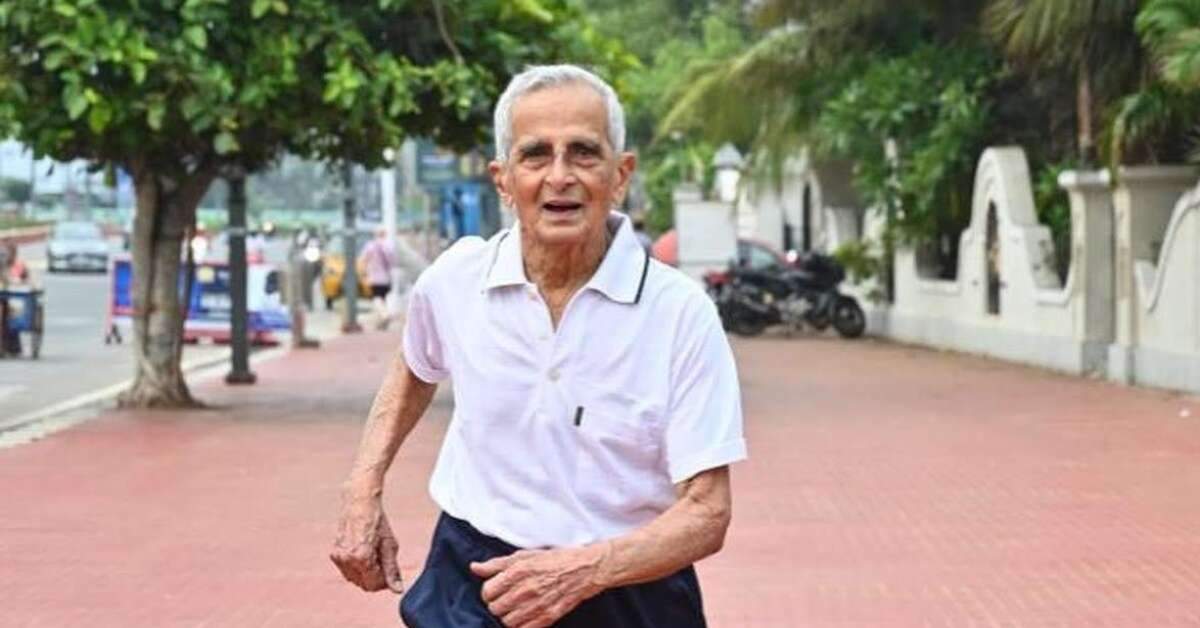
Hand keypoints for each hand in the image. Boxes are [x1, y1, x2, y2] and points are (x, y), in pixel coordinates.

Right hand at [330, 495, 403, 592]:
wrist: (360, 503)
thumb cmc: (378, 522)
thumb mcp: (390, 546)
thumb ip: (392, 570)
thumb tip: (398, 590)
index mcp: (362, 558)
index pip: (373, 585)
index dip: (384, 583)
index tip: (390, 572)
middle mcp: (347, 560)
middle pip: (363, 584)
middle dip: (375, 578)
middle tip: (383, 562)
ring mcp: (339, 557)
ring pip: (354, 579)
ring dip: (365, 574)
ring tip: (374, 554)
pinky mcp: (334, 553)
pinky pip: (347, 570)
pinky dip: (357, 567)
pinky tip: (364, 552)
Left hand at [469, 544, 607, 627]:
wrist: (585, 569)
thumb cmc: (555, 559)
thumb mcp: (525, 555)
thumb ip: (497, 564)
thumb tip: (475, 568)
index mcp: (518, 570)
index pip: (488, 591)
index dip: (489, 592)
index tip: (496, 591)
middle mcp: (525, 589)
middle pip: (495, 608)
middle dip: (497, 604)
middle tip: (506, 599)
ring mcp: (537, 605)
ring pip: (507, 621)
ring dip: (508, 616)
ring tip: (516, 608)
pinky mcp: (548, 617)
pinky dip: (521, 625)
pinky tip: (526, 616)